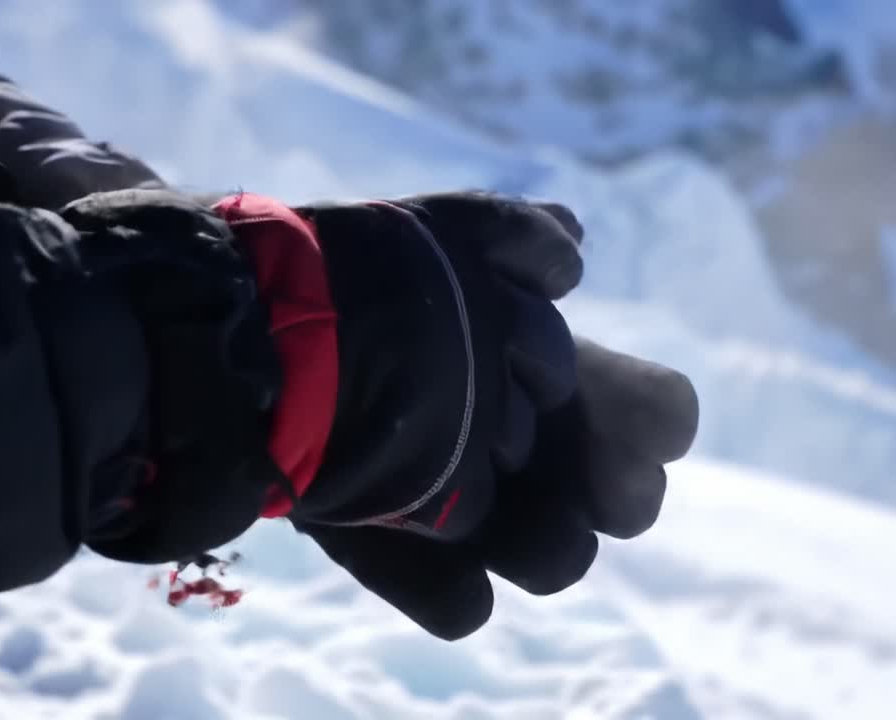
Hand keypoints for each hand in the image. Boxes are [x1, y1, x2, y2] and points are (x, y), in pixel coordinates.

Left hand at [285, 193, 698, 638]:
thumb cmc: (362, 284)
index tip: (653, 434)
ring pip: (542, 547)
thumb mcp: (442, 236)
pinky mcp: (383, 542)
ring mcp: (453, 501)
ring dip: (553, 548)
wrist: (242, 332)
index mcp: (541, 372)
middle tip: (618, 497)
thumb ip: (512, 239)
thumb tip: (573, 241)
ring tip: (555, 551)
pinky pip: (446, 597)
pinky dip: (453, 595)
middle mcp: (514, 440)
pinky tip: (466, 598)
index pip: (640, 409)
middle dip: (619, 492)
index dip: (649, 421)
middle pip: (604, 489)